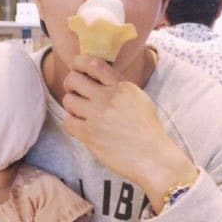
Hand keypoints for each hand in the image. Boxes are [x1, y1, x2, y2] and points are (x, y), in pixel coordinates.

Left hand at [62, 55, 196, 209]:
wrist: (153, 158)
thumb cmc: (148, 130)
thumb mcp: (139, 99)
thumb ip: (119, 87)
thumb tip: (96, 78)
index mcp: (122, 86)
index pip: (93, 64)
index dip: (78, 63)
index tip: (75, 67)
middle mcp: (108, 98)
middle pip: (73, 80)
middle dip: (70, 85)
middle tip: (75, 93)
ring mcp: (98, 116)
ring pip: (68, 101)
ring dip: (72, 106)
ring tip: (81, 113)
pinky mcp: (90, 135)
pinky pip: (67, 122)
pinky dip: (71, 124)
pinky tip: (81, 127)